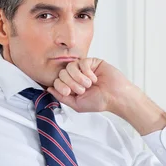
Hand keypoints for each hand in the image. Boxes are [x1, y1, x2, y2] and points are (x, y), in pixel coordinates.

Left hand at [47, 58, 165, 134]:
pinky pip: (81, 62)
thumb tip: (49, 89)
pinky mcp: (92, 62)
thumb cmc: (99, 102)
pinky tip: (94, 78)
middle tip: (82, 90)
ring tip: (89, 84)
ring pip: (70, 66)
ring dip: (79, 78)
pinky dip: (86, 72)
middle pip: (62, 73)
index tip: (70, 92)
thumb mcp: (77, 104)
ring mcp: (83, 68)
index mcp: (71, 85)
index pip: (57, 80)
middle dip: (71, 83)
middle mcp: (76, 76)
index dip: (61, 86)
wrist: (115, 97)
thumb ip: (62, 97)